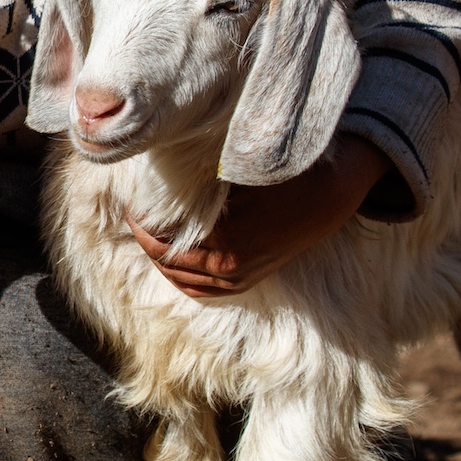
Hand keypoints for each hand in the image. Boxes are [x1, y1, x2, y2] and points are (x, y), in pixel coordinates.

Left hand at [127, 136, 389, 297]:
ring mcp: (239, 278)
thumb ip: (201, 176)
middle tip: (136, 218)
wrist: (327, 198)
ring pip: (182, 281)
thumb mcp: (236, 169)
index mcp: (222, 240)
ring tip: (149, 237)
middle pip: (167, 262)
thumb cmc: (280, 175)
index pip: (162, 240)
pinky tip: (172, 263)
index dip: (140, 223)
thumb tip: (160, 169)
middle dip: (146, 240)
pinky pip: (204, 291)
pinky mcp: (247, 281)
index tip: (132, 204)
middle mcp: (228, 266)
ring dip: (161, 261)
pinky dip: (182, 280)